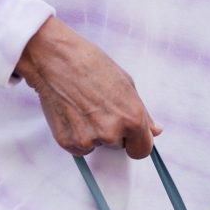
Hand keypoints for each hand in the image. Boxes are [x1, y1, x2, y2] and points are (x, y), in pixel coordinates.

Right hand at [14, 15, 162, 159]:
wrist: (55, 59)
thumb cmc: (90, 65)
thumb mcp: (126, 84)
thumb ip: (143, 113)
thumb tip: (155, 130)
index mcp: (132, 119)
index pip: (142, 150)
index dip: (136, 142)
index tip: (130, 136)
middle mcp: (112, 133)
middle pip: (118, 146)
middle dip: (113, 131)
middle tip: (99, 107)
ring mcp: (89, 140)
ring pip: (97, 145)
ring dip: (93, 133)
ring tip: (83, 106)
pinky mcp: (68, 142)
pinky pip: (79, 148)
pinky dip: (76, 135)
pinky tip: (72, 113)